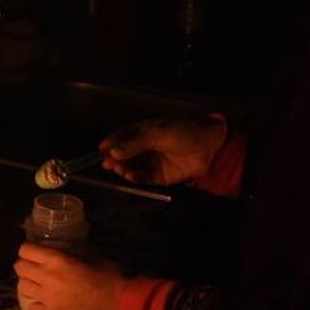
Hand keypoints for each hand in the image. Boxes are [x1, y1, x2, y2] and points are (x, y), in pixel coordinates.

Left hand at [14, 243, 124, 309]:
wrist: (119, 306)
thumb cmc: (109, 278)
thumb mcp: (90, 256)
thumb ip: (71, 254)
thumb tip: (62, 252)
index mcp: (57, 259)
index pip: (25, 250)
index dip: (28, 250)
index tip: (33, 253)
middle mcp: (46, 277)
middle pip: (19, 267)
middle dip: (25, 266)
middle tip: (34, 269)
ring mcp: (46, 298)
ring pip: (21, 287)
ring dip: (27, 284)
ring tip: (37, 285)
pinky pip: (29, 308)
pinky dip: (33, 303)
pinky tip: (40, 302)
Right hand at [98, 113, 227, 184]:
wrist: (208, 148)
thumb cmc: (182, 133)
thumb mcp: (157, 134)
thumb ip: (134, 144)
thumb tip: (114, 152)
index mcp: (145, 131)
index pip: (123, 136)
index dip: (111, 142)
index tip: (100, 149)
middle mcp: (146, 147)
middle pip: (125, 153)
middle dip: (115, 158)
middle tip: (106, 163)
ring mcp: (152, 162)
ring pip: (132, 166)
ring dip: (123, 168)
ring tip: (119, 169)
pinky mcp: (159, 176)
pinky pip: (143, 177)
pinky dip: (135, 177)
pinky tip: (130, 175)